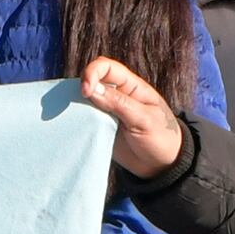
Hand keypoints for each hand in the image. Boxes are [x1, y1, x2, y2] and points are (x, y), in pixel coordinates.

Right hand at [78, 57, 187, 178]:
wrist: (162, 166)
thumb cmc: (161, 138)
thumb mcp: (144, 120)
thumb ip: (119, 103)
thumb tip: (92, 89)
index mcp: (131, 86)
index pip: (106, 67)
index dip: (92, 73)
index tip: (86, 92)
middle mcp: (117, 95)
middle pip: (91, 80)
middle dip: (80, 88)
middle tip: (76, 106)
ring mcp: (108, 111)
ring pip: (84, 100)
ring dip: (76, 105)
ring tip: (73, 116)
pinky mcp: (101, 127)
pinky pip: (85, 119)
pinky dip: (77, 120)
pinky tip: (74, 126)